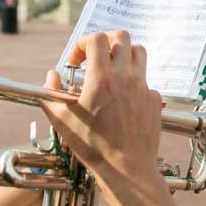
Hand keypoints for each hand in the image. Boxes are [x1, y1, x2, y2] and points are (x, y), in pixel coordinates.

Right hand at [39, 30, 163, 191]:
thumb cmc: (92, 146)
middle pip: (122, 36)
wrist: (126, 169)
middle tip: (94, 56)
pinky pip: (146, 78)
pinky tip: (123, 96)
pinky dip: (133, 80)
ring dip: (123, 54)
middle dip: (105, 40)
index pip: (96, 39)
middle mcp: (125, 77)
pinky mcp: (154, 99)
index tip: (75, 61)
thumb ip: (51, 93)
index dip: (82, 43)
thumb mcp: (61, 120)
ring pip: (139, 52)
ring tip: (110, 70)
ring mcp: (143, 86)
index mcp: (102, 79)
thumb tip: (51, 76)